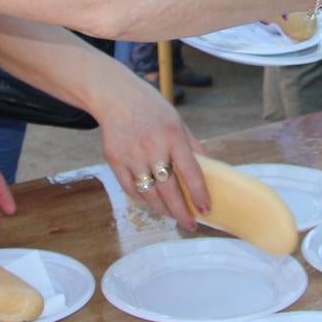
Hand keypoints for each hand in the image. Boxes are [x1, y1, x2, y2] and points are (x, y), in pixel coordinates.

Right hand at [95, 73, 208, 229]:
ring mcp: (131, 156)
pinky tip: (153, 203)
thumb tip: (207, 169)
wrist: (114, 96)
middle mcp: (152, 148)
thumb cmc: (151, 107)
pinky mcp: (115, 160)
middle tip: (190, 225)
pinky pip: (131, 189)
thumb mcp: (177, 121)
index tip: (206, 210)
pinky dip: (143, 200)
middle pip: (169, 190)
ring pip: (149, 194)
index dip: (199, 194)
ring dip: (163, 210)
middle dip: (181, 212)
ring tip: (173, 216)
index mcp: (172, 136)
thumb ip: (191, 145)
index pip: (190, 172)